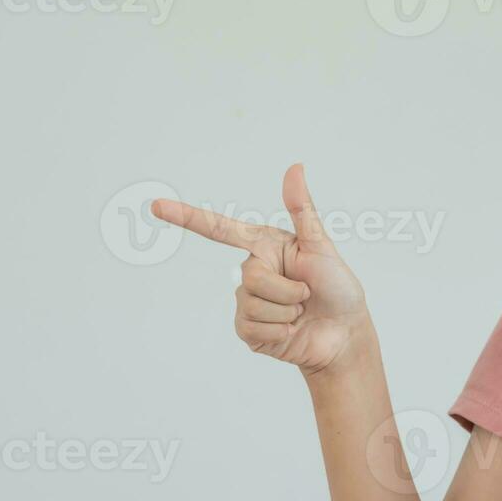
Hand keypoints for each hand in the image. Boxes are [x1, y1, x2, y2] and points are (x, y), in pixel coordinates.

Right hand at [151, 162, 372, 375]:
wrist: (345, 333)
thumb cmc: (337, 286)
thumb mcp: (321, 246)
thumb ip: (302, 209)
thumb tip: (295, 167)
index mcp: (264, 246)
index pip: (219, 230)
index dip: (187, 217)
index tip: (156, 206)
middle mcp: (252, 271)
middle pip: (250, 275)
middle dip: (288, 288)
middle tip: (307, 293)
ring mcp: (248, 302)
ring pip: (252, 303)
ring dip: (286, 311)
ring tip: (301, 311)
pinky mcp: (249, 330)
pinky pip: (252, 327)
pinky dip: (278, 331)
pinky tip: (291, 331)